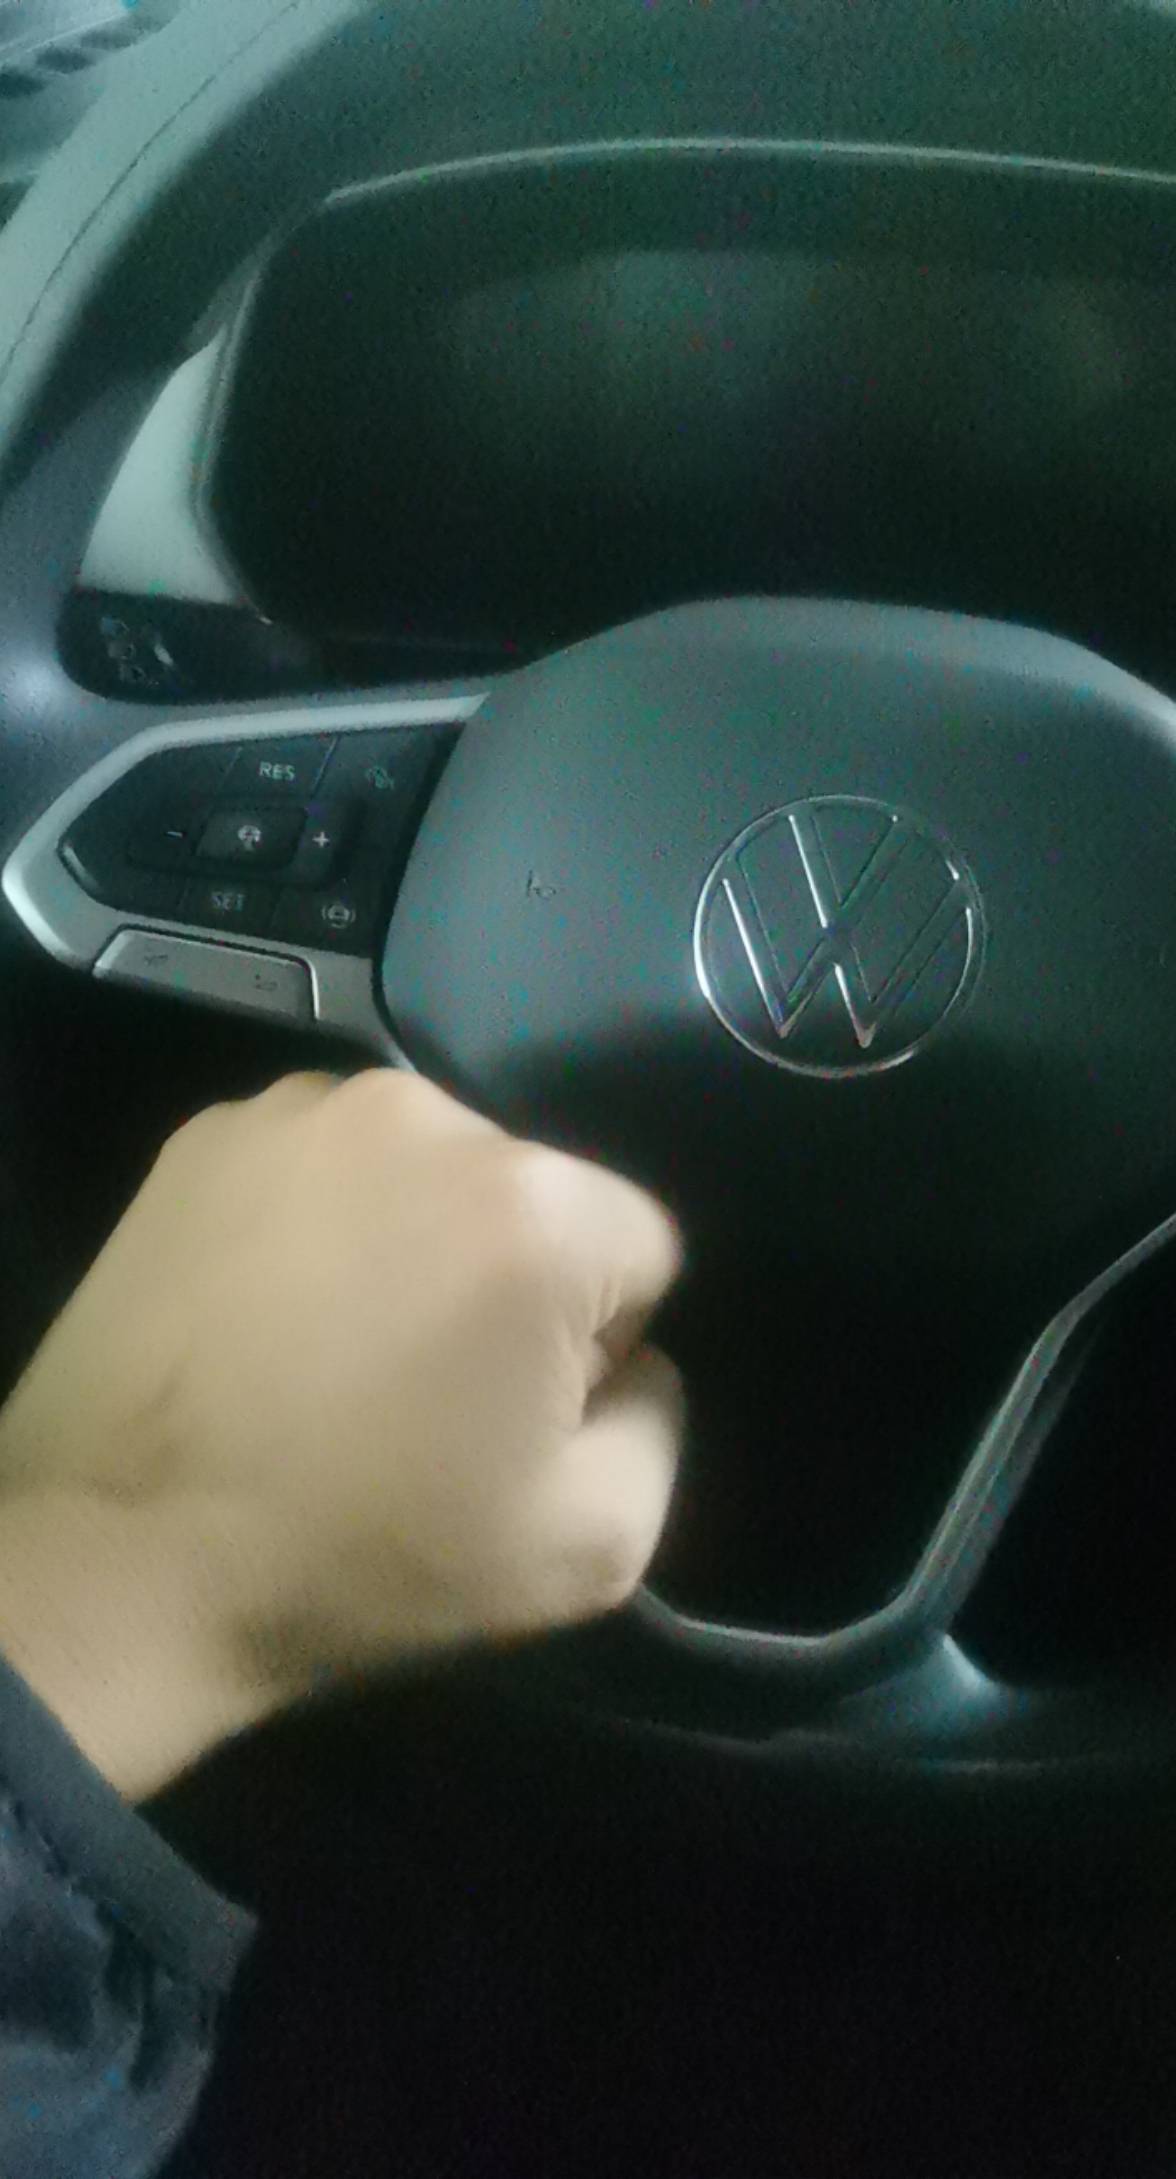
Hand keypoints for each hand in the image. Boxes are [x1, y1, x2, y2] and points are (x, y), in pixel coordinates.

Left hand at [0, 1070, 685, 1795]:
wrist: (118, 1559)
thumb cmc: (362, 1557)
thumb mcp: (589, 1549)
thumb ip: (662, 1425)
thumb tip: (634, 1360)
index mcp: (539, 1206)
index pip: (643, 1250)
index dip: (598, 1347)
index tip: (513, 1419)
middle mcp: (428, 1117)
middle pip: (533, 1195)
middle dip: (506, 1279)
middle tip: (424, 1391)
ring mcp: (304, 1111)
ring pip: (427, 1170)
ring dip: (414, 1239)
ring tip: (335, 1351)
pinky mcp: (209, 1133)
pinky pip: (323, 1166)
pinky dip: (319, 1221)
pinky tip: (268, 1313)